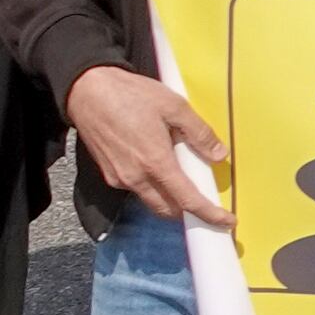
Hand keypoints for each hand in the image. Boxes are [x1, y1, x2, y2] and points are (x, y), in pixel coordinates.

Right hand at [66, 63, 230, 224]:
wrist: (88, 92)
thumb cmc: (131, 95)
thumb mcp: (175, 106)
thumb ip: (199, 133)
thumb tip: (219, 155)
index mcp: (155, 163)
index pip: (187, 200)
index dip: (209, 214)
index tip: (227, 221)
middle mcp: (135, 177)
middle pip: (168, 209)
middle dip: (189, 211)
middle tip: (207, 201)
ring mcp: (119, 178)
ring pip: (151, 201)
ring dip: (170, 199)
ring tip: (185, 179)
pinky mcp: (108, 174)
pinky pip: (137, 189)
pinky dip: (153, 186)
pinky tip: (160, 166)